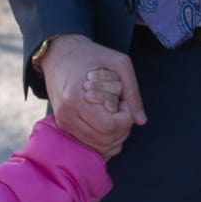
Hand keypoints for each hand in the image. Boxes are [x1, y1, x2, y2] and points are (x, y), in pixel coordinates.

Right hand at [42, 32, 144, 150]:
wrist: (59, 54)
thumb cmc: (91, 55)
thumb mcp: (119, 63)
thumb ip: (132, 92)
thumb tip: (141, 121)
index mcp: (76, 98)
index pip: (109, 126)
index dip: (125, 118)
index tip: (124, 101)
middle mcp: (66, 114)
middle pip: (104, 140)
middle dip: (122, 129)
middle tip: (122, 109)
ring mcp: (63, 122)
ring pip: (97, 147)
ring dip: (114, 136)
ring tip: (115, 114)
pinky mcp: (63, 126)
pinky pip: (89, 145)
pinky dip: (104, 141)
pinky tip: (109, 124)